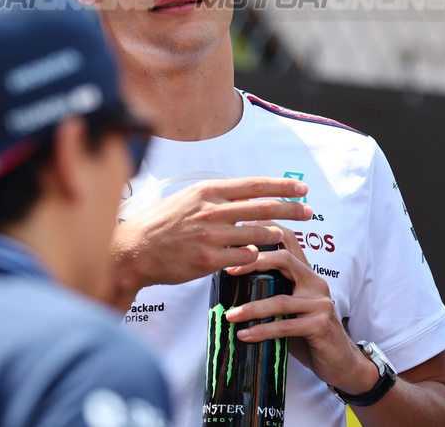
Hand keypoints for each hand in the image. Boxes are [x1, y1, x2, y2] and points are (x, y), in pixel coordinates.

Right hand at [109, 177, 310, 309]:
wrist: (135, 250)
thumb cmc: (161, 224)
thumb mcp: (188, 200)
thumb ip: (217, 198)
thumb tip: (246, 196)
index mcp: (208, 191)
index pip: (254, 185)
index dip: (282, 186)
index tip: (302, 187)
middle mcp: (212, 210)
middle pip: (263, 208)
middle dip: (291, 209)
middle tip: (309, 212)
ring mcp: (211, 236)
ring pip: (258, 235)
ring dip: (274, 236)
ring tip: (282, 236)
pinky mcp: (208, 260)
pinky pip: (244, 257)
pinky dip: (253, 256)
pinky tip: (253, 256)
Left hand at [224, 224, 379, 394]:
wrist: (342, 362)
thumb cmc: (310, 336)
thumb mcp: (292, 311)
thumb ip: (273, 296)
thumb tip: (232, 292)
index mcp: (307, 275)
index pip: (290, 241)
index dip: (268, 229)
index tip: (243, 224)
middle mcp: (316, 284)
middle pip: (285, 259)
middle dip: (255, 261)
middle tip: (229, 270)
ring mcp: (320, 304)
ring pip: (280, 300)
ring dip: (251, 308)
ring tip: (230, 315)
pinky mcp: (321, 325)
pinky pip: (285, 326)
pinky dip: (262, 331)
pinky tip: (245, 335)